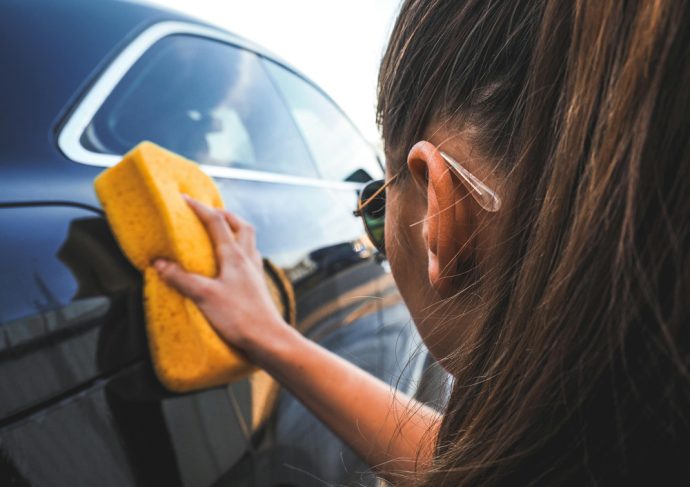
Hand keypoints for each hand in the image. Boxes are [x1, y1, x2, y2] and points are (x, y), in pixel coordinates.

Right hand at [153, 195, 285, 360]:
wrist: (268, 339)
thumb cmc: (239, 317)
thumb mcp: (204, 296)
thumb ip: (181, 278)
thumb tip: (160, 263)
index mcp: (234, 256)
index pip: (216, 222)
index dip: (200, 208)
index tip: (184, 199)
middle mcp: (248, 258)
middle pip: (241, 226)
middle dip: (225, 215)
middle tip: (210, 213)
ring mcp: (255, 272)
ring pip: (249, 241)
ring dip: (235, 231)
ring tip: (221, 234)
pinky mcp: (258, 285)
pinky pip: (251, 259)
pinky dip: (240, 252)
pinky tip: (232, 264)